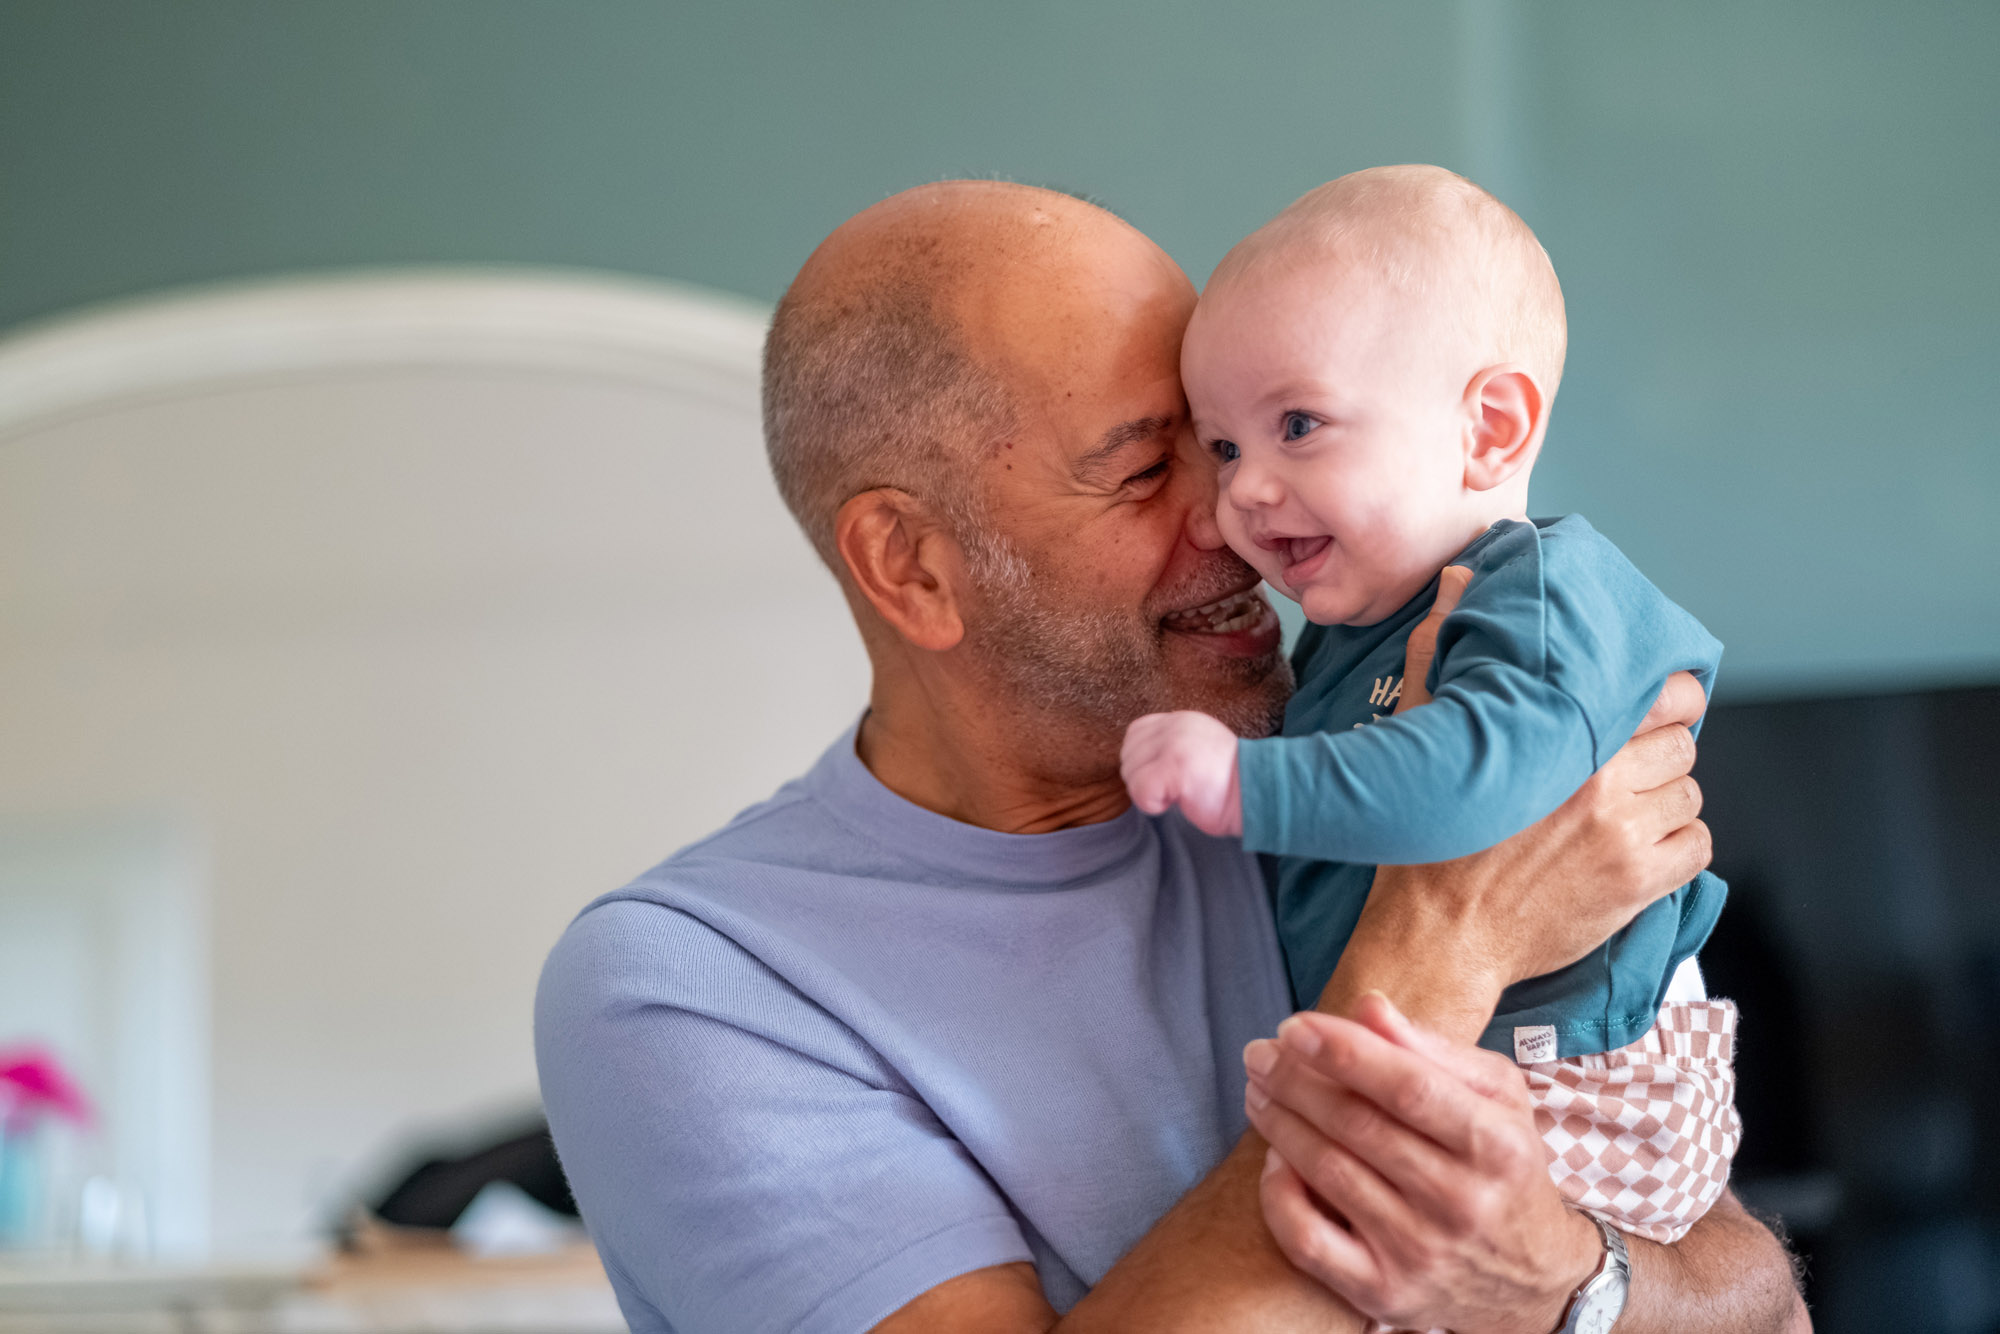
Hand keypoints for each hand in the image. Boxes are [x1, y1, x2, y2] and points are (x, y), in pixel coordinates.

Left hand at [1121, 711, 1242, 836]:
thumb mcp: (1199, 750)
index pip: (1136, 732)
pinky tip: (1177, 801)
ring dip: (1149, 793)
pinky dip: (1152, 804)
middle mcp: (1175, 725)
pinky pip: (1140, 789)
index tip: (1165, 776)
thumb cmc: (1230, 784)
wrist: (1262, 793)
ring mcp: (1174, 743)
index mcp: (1181, 720)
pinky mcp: (1174, 765)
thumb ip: (1170, 747)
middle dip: (1143, 779)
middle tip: (1173, 790)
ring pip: (1131, 773)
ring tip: (1180, 794)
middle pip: (1128, 755)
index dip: (1141, 759)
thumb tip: (1137, 763)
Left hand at [1245, 993, 1601, 1333]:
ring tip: (1259, 1089)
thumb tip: (1367, 1006)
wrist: (1533, 1278)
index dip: (1345, 1053)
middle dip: (1296, 1081)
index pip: (1410, 1088)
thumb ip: (1431, 1049)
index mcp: (1496, 1144)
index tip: (1294, 1026)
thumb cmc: (1503, 1166)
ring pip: (1328, 1174)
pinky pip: (1309, 1241)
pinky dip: (1278, 1194)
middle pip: (1358, 1126)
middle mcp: (1460, 1202)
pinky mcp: (1384, 1292)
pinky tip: (1274, 1159)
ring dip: (1280, 1123)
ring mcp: (1420, 1253)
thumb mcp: (1495, 1097)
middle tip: (1260, 1053)